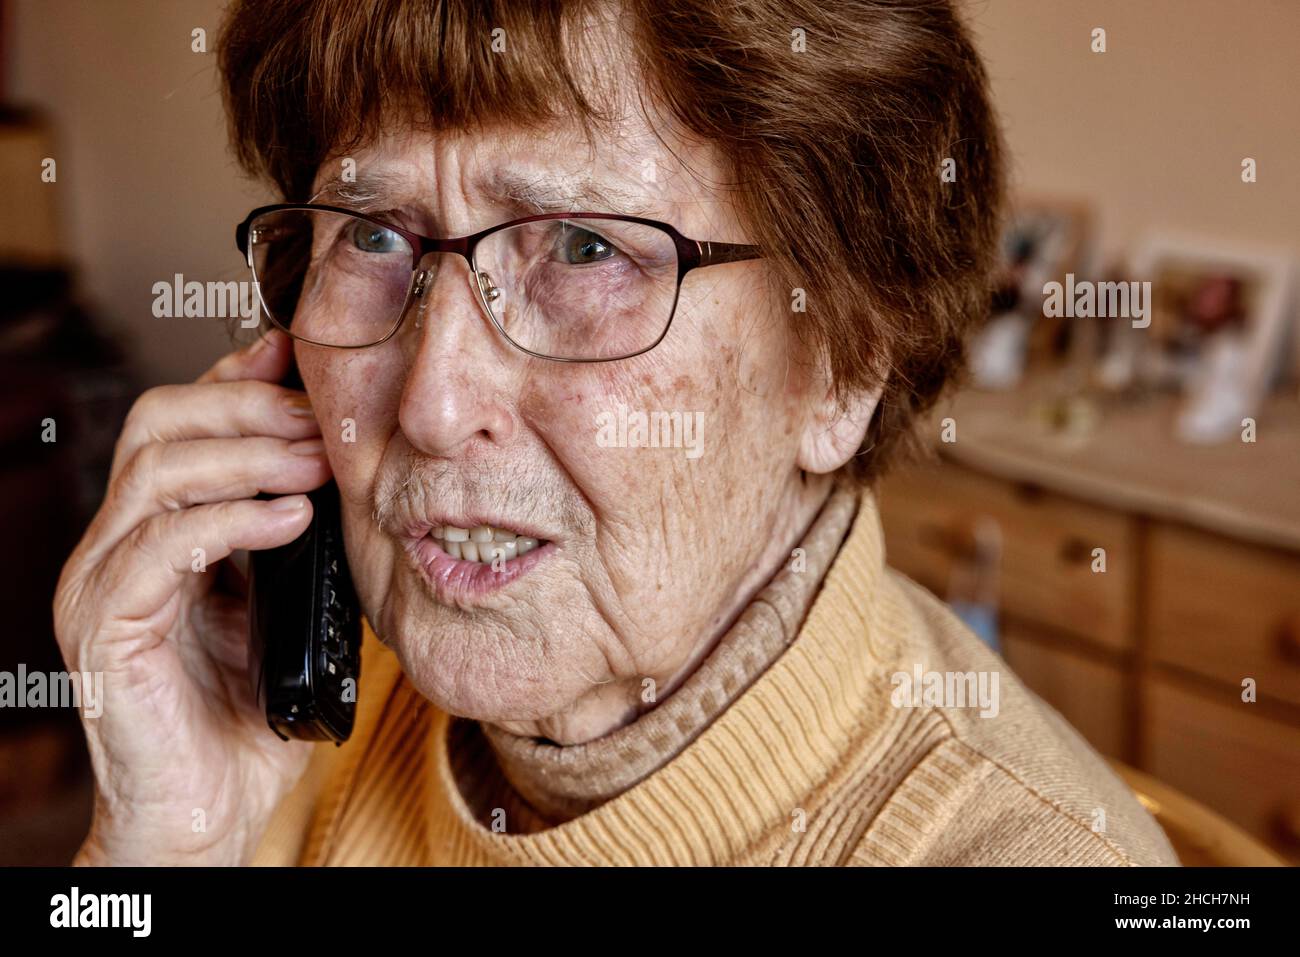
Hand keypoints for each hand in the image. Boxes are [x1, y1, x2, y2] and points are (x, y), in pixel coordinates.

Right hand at [54, 330, 331, 864]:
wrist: (206, 813)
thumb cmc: (249, 715)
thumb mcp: (285, 605)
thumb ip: (293, 539)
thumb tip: (344, 469)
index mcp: (156, 531)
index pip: (184, 422)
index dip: (241, 379)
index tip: (305, 358)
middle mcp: (116, 546)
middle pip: (158, 425)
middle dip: (247, 407)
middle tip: (321, 420)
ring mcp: (100, 585)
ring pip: (154, 473)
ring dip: (247, 455)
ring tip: (316, 464)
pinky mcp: (103, 630)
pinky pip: (156, 549)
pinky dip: (227, 521)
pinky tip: (288, 519)